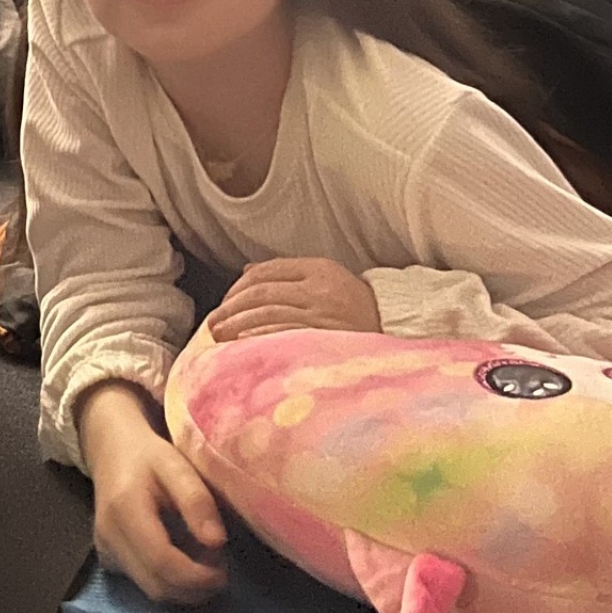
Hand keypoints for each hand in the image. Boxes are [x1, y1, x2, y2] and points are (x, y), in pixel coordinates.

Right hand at [78, 382, 227, 603]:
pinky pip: (143, 584)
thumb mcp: (176, 465)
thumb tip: (217, 542)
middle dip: (194, 587)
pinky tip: (183, 561)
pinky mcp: (107, 558)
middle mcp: (108, 536)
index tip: (225, 572)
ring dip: (184, 588)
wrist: (112, 448)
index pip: (161, 561)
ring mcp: (104, 550)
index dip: (197, 576)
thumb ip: (196, 501)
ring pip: (150, 590)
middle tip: (220, 568)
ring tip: (205, 564)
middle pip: (156, 585)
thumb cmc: (149, 455)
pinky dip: (169, 582)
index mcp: (124, 509)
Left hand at [209, 257, 382, 342]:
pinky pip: (286, 335)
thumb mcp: (327, 278)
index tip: (225, 302)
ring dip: (238, 324)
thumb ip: (288, 274)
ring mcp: (324, 314)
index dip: (239, 287)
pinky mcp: (328, 338)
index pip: (267, 272)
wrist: (398, 326)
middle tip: (213, 322)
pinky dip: (261, 338)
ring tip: (219, 335)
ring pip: (269, 314)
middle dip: (231, 307)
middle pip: (262, 293)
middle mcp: (319, 289)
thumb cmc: (357, 305)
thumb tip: (247, 272)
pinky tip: (244, 344)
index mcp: (319, 269)